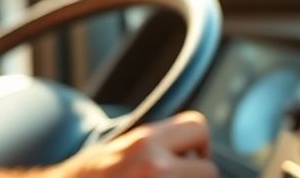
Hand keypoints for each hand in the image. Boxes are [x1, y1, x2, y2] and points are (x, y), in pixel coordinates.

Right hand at [57, 111, 217, 177]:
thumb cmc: (89, 176)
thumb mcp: (120, 146)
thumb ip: (156, 143)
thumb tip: (193, 150)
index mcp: (145, 142)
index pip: (197, 127)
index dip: (198, 143)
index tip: (191, 157)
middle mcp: (154, 166)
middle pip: (209, 170)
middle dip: (196, 175)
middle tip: (175, 177)